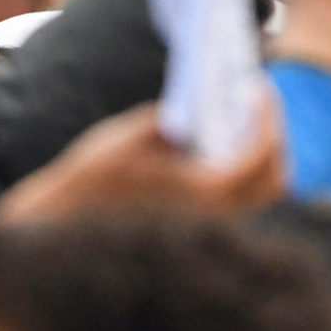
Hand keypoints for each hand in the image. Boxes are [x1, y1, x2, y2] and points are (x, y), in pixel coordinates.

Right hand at [0, 96, 286, 224]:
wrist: (57, 237)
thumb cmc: (86, 184)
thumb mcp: (126, 137)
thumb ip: (173, 122)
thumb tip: (206, 114)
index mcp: (204, 195)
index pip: (259, 154)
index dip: (266, 117)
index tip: (257, 89)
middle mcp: (214, 222)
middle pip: (273, 182)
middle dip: (272, 141)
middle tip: (257, 107)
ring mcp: (206, 236)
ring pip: (257, 201)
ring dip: (256, 162)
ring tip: (237, 127)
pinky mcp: (194, 242)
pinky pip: (233, 209)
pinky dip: (235, 180)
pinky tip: (213, 154)